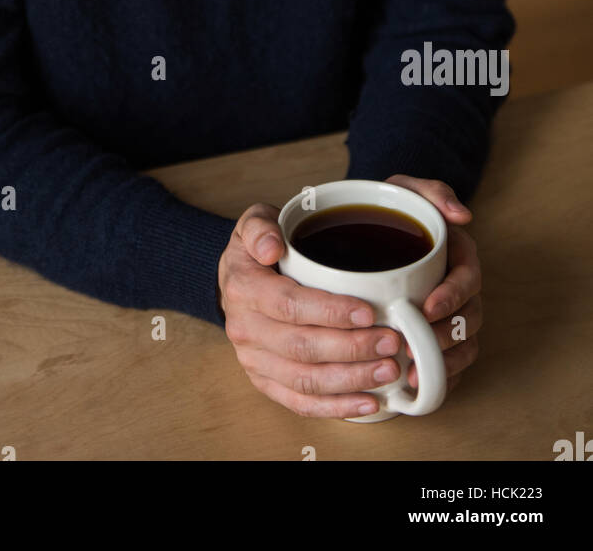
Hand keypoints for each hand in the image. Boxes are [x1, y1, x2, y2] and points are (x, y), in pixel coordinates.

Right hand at [218, 203, 407, 417]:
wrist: (236, 279)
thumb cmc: (257, 249)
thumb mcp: (254, 221)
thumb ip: (260, 226)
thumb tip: (271, 246)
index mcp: (243, 288)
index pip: (289, 304)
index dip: (330, 312)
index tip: (368, 312)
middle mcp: (245, 329)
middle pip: (302, 347)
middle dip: (352, 348)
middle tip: (392, 342)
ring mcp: (254, 360)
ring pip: (305, 380)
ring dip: (351, 379)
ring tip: (389, 370)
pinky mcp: (265, 382)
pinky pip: (300, 402)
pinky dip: (337, 407)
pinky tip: (370, 402)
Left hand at [384, 174, 482, 400]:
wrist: (368, 223)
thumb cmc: (389, 207)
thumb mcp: (405, 189)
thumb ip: (432, 191)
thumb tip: (463, 215)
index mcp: (458, 255)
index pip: (468, 279)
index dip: (452, 297)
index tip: (426, 309)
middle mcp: (459, 287)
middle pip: (470, 318)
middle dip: (446, 337)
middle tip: (414, 347)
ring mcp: (452, 313)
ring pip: (464, 344)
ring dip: (444, 361)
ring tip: (414, 371)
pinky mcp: (438, 335)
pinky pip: (451, 363)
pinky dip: (441, 377)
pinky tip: (418, 386)